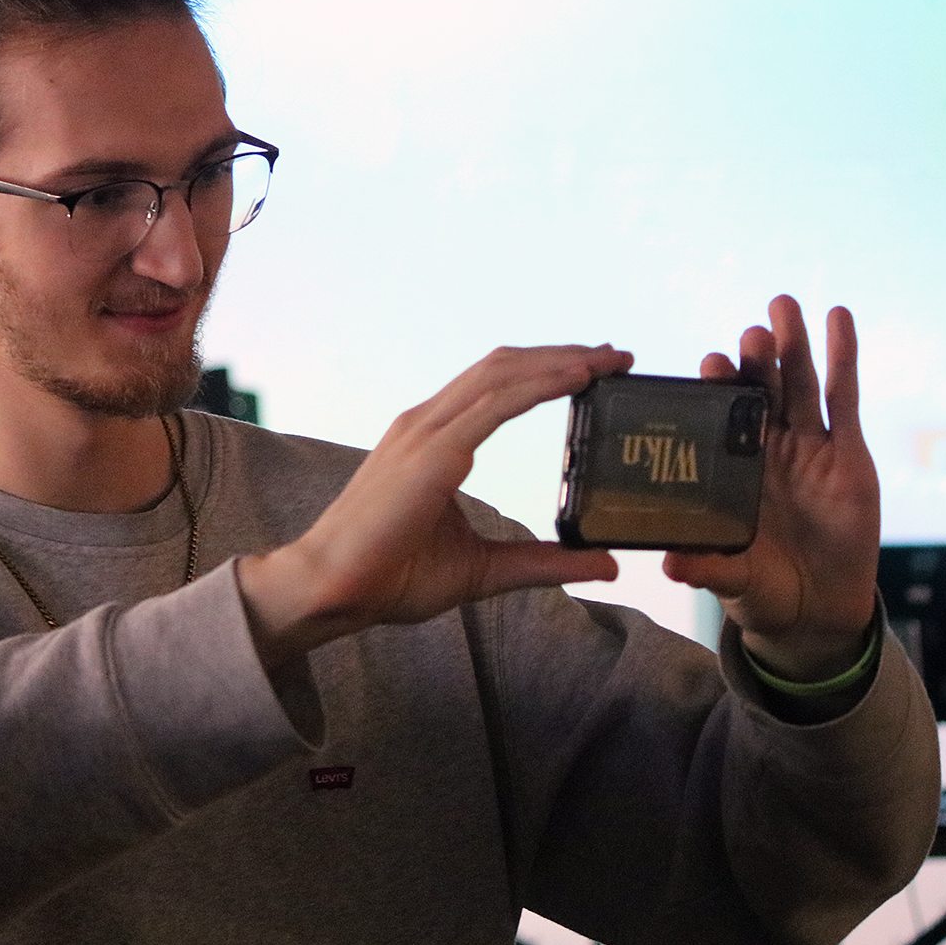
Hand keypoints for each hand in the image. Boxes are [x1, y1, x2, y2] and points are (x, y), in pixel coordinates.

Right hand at [239, 344, 630, 667]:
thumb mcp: (486, 569)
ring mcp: (425, 433)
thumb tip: (606, 564)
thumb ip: (543, 562)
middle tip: (614, 356)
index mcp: (432, 440)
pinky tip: (576, 379)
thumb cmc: (389, 576)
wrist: (331, 589)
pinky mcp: (432, 454)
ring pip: (501, 375)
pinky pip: (495, 405)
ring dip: (558, 361)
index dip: (546, 371)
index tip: (596, 370)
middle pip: (503, 367)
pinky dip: (539, 385)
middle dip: (561, 355)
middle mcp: (427, 424)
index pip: (496, 387)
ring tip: (605, 361)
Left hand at [663, 296, 880, 681]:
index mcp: (728, 467)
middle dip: (757, 359)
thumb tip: (669, 566)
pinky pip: (845, 401)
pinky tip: (839, 318)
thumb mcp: (730, 578)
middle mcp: (764, 448)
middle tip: (753, 329)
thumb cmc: (760, 587)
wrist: (815, 609)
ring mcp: (807, 447)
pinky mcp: (848, 455)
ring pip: (800, 386)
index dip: (718, 390)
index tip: (711, 363)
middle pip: (760, 392)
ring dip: (795, 345)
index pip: (719, 418)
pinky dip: (843, 357)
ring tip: (786, 305)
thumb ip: (704, 568)